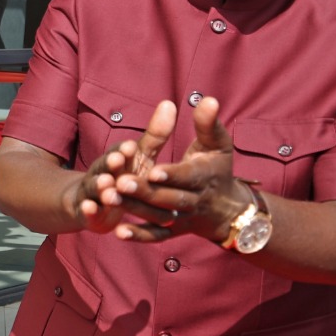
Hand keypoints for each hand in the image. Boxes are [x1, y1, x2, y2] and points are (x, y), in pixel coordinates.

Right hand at [70, 100, 174, 233]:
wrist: (93, 203)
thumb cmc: (125, 176)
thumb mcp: (140, 157)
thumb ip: (155, 135)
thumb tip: (170, 103)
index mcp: (117, 158)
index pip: (120, 152)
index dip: (125, 150)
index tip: (131, 147)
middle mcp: (102, 172)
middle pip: (105, 167)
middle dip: (110, 164)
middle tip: (118, 160)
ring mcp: (92, 192)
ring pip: (95, 189)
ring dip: (100, 188)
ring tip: (108, 188)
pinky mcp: (88, 213)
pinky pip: (87, 212)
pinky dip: (88, 210)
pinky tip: (90, 209)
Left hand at [110, 97, 253, 243]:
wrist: (226, 209)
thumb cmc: (217, 169)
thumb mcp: (217, 144)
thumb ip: (208, 124)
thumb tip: (207, 99)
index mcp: (205, 177)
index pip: (188, 177)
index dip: (172, 175)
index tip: (154, 170)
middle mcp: (194, 201)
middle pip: (169, 199)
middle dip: (146, 192)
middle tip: (121, 182)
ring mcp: (182, 219)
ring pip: (158, 217)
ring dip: (135, 210)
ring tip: (109, 199)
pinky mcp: (172, 231)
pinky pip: (155, 236)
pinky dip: (138, 236)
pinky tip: (118, 232)